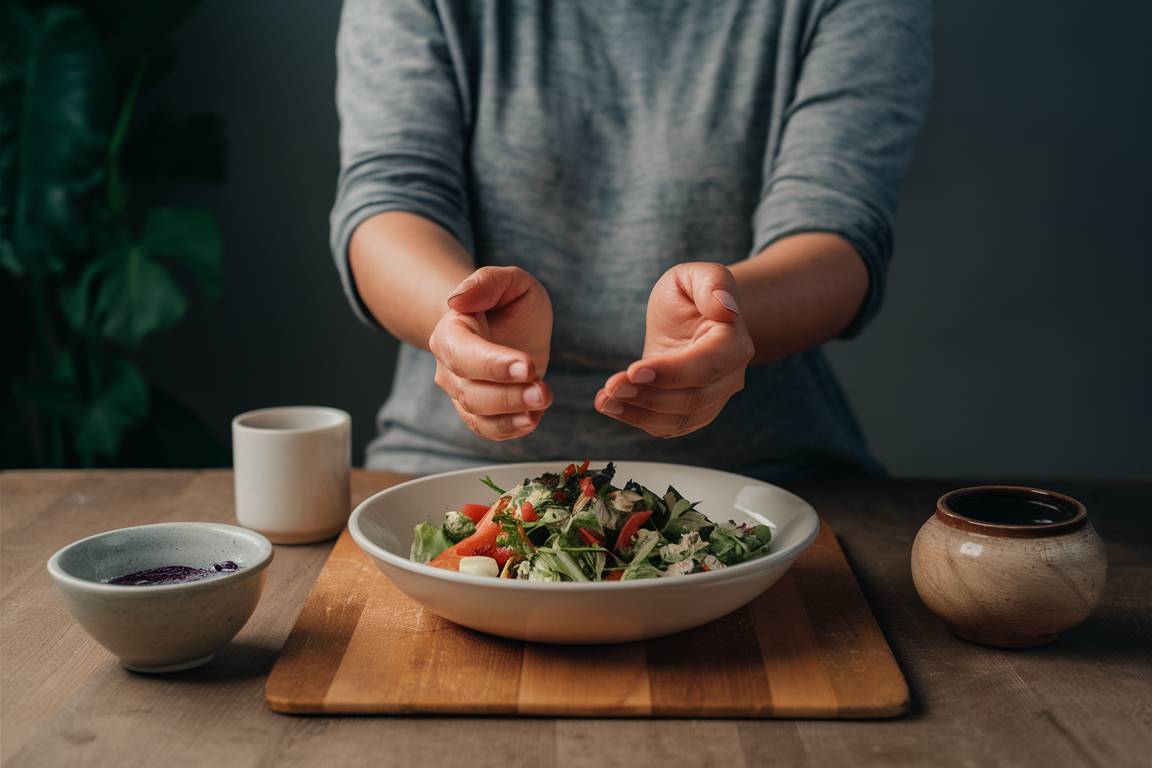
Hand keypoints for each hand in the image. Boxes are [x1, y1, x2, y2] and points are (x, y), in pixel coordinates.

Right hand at [429, 266, 553, 439]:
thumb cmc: (507, 303)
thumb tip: (456, 299)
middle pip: (470, 391)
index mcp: (451, 332)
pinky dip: (509, 429)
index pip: (463, 354)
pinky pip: (487, 429)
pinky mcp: (478, 412)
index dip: (493, 364)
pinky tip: (533, 418)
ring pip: (479, 414)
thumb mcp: (510, 282)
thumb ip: (487, 282)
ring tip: (544, 400)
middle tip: (544, 391)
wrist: (506, 326)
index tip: (527, 366)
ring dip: (512, 414)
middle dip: (509, 395)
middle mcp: (449, 367)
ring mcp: (461, 393)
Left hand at [595, 263, 753, 436]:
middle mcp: (731, 376)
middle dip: (648, 395)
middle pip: (693, 397)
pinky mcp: (693, 412)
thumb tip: (725, 309)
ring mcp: (714, 398)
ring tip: (605, 398)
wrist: (688, 319)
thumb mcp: (693, 275)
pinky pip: (668, 426)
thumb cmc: (690, 295)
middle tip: (611, 385)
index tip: (634, 369)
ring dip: (638, 411)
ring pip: (680, 417)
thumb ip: (711, 282)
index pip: (708, 365)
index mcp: (734, 341)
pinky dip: (637, 419)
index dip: (672, 372)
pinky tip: (611, 406)